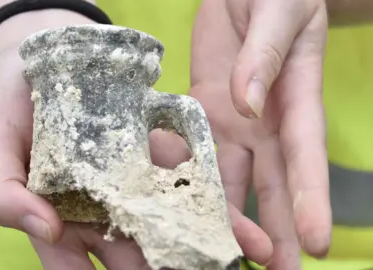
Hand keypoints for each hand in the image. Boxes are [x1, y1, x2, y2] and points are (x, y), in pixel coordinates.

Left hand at [190, 0, 330, 267]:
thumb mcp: (277, 13)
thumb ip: (264, 58)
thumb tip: (248, 104)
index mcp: (294, 98)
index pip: (304, 155)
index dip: (309, 198)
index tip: (315, 243)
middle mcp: (265, 121)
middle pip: (272, 183)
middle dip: (278, 230)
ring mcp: (232, 120)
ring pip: (234, 179)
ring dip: (234, 220)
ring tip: (232, 260)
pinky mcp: (202, 113)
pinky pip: (194, 153)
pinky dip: (190, 183)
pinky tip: (185, 212)